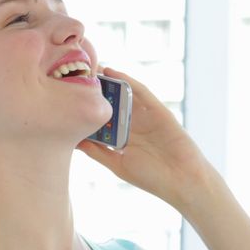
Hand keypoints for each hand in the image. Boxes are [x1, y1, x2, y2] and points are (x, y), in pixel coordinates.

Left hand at [76, 67, 220, 210]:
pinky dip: (128, 81)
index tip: (66, 97)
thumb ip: (98, 152)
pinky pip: (141, 92)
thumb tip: (74, 142)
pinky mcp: (159, 111)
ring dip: (108, 81)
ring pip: (124, 94)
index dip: (87, 108)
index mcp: (123, 139)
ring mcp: (146, 117)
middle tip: (75, 76)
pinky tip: (112, 71)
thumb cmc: (152, 178)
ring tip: (89, 68)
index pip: (102, 120)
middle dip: (95, 91)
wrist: (182, 181)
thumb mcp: (118, 165)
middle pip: (111, 103)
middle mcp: (134, 125)